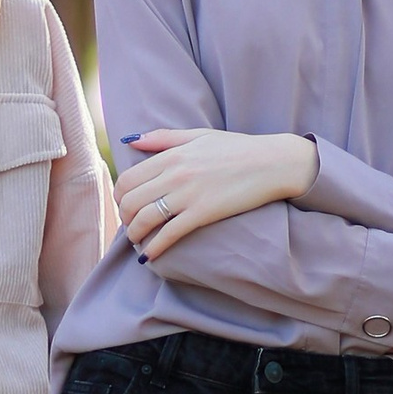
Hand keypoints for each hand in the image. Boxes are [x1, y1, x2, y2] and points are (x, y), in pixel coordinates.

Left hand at [116, 126, 315, 255]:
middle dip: (125, 218)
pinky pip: (169, 234)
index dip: (120, 197)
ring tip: (138, 241)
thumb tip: (130, 141)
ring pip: (144, 218)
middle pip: (130, 201)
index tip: (126, 206)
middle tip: (131, 226)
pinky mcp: (203, 213)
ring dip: (135, 234)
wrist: (272, 162)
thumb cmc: (237, 148)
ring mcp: (188, 195)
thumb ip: (163, 138)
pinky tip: (148, 256)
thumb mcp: (198, 136)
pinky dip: (154, 248)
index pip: (128, 179)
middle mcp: (174, 174)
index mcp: (171, 155)